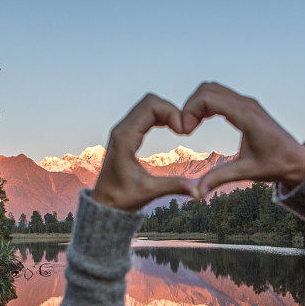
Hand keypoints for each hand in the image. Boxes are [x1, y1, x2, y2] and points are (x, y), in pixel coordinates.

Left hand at [92, 94, 199, 210]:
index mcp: (125, 137)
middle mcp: (121, 129)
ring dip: (166, 112)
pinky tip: (172, 129)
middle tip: (185, 129)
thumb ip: (174, 187)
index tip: (184, 131)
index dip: (172, 112)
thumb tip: (199, 192)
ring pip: (147, 106)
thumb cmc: (122, 199)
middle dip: (171, 110)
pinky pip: (145, 115)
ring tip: (181, 129)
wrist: (104, 204)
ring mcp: (122, 130)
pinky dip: (160, 117)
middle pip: (150, 101)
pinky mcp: (126, 135)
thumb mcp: (149, 192)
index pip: (150, 106)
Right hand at [182, 82, 304, 196]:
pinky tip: (201, 122)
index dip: (190, 111)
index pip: (208, 98)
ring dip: (197, 104)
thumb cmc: (276, 165)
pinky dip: (206, 104)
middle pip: (207, 89)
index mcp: (246, 116)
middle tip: (185, 130)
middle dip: (190, 106)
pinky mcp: (247, 106)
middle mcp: (246, 104)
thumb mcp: (246, 172)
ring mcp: (247, 102)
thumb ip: (219, 178)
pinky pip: (221, 95)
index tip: (185, 132)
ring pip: (213, 89)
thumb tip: (197, 192)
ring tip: (191, 127)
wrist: (297, 160)